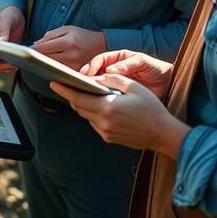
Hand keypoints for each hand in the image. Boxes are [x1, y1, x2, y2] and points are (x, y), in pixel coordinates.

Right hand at [0, 6, 24, 72]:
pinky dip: (11, 67)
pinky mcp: (5, 56)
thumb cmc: (9, 16)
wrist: (14, 17)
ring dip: (6, 68)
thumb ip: (3, 30)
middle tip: (12, 64)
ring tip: (17, 65)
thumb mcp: (6, 19)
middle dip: (0, 65)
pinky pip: (6, 66)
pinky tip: (20, 64)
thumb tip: (1, 42)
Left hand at [33, 26, 105, 70]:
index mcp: (68, 42)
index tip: (27, 50)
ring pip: (51, 67)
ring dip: (44, 64)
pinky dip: (53, 69)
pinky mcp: (76, 73)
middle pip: (46, 60)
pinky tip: (50, 66)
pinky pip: (60, 72)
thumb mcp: (67, 29)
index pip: (44, 48)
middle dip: (37, 58)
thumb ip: (50, 35)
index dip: (33, 50)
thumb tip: (35, 44)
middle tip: (31, 56)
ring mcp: (74, 66)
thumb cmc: (83, 36)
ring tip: (40, 60)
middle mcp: (71, 56)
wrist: (102, 46)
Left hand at [50, 74, 189, 157]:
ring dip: (85, 105)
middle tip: (69, 85)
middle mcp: (103, 123)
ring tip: (87, 94)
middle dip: (73, 96)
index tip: (53, 83)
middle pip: (80, 108)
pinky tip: (102, 106)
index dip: (64, 90)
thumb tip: (94, 78)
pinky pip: (95, 123)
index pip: (78, 98)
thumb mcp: (132, 86)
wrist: (163, 134)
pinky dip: (95, 114)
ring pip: (87, 116)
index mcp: (108, 108)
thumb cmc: (151, 108)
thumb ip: (111, 80)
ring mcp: (105, 133)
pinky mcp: (109, 139)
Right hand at [80, 50, 172, 99]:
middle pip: (93, 72)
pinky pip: (103, 96)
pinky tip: (94, 104)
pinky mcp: (116, 94)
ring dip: (88, 89)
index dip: (91, 66)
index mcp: (117, 59)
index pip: (99, 60)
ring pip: (96, 85)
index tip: (87, 74)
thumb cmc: (155, 69)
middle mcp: (112, 70)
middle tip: (78, 85)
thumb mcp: (142, 62)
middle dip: (85, 78)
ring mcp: (113, 82)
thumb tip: (109, 70)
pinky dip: (98, 99)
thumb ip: (127, 64)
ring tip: (82, 94)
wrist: (167, 83)